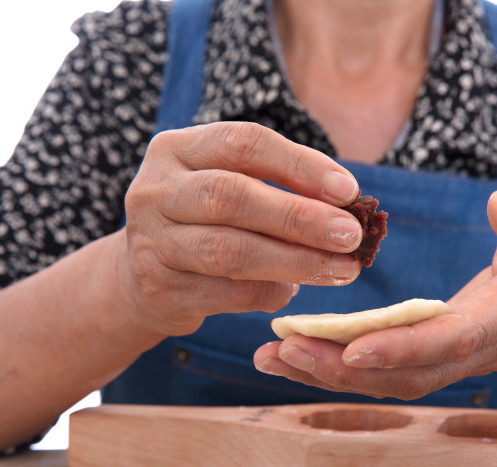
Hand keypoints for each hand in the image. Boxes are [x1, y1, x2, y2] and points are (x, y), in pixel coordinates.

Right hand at [119, 122, 363, 336]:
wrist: (145, 277)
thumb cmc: (207, 222)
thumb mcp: (232, 187)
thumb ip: (280, 187)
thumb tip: (349, 205)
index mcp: (177, 149)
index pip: (244, 143)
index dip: (300, 165)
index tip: (348, 190)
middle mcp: (155, 189)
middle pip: (232, 197)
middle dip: (301, 217)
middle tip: (351, 235)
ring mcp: (151, 241)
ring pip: (229, 251)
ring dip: (295, 261)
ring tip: (342, 269)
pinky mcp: (158, 289)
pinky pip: (228, 293)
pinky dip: (271, 292)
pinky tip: (296, 289)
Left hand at [253, 190, 496, 398]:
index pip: (454, 338)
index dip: (406, 347)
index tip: (353, 347)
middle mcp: (475, 349)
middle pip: (408, 372)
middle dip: (345, 369)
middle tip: (284, 351)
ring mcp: (453, 361)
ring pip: (389, 381)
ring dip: (330, 374)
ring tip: (272, 356)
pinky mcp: (433, 360)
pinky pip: (384, 373)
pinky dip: (338, 368)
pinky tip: (295, 355)